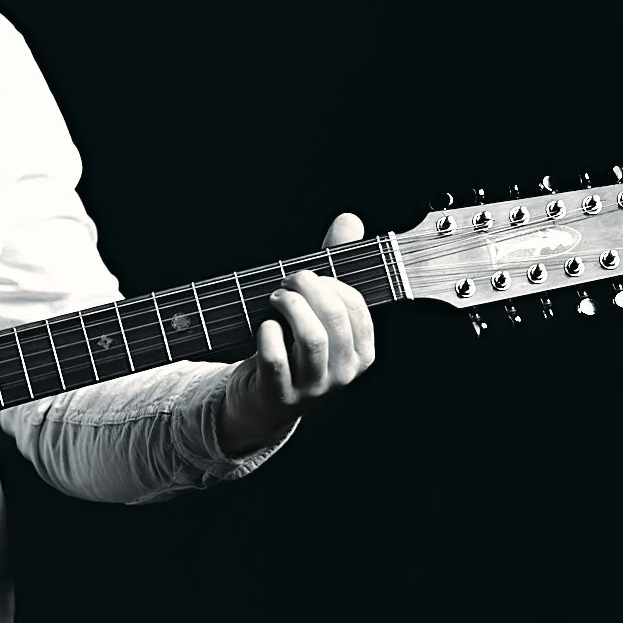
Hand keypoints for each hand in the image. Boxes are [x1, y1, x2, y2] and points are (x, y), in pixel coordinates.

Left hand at [218, 212, 378, 455]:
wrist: (261, 401)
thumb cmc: (292, 348)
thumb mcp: (316, 311)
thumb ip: (334, 267)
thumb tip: (349, 221)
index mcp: (361, 353)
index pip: (356, 306)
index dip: (329, 282)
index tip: (308, 276)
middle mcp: (343, 373)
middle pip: (334, 317)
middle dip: (308, 288)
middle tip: (287, 282)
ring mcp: (313, 388)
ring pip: (312, 338)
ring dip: (289, 306)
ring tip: (274, 297)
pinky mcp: (279, 395)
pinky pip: (276, 358)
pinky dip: (267, 334)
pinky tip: (264, 325)